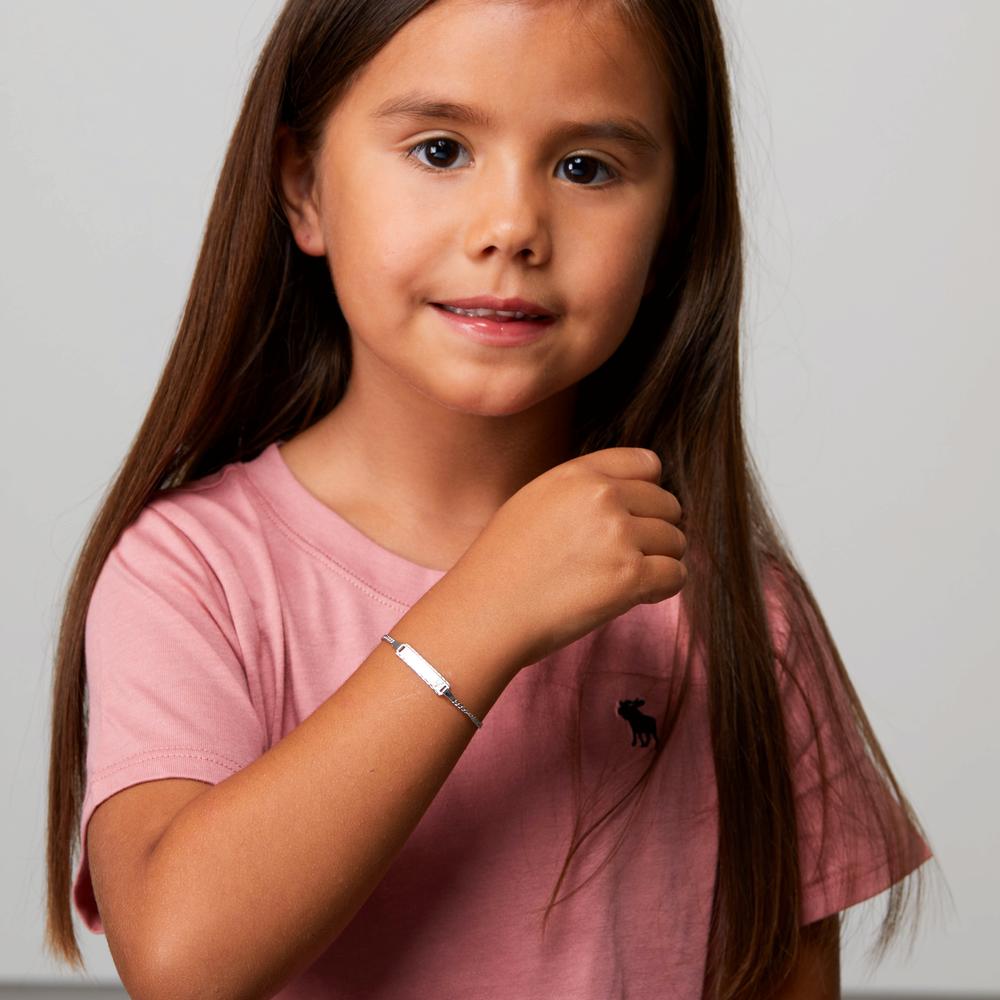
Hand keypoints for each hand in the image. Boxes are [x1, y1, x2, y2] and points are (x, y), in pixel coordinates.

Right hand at [448, 448, 686, 670]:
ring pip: (675, 541)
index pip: (647, 463)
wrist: (484, 611)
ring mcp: (618, 536)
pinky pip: (675, 575)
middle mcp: (602, 497)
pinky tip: (636, 596)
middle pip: (667, 505)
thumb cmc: (502, 566)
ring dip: (660, 562)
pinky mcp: (630, 577)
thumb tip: (629, 499)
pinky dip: (663, 588)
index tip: (637, 516)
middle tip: (628, 557)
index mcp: (577, 474)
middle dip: (656, 531)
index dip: (649, 492)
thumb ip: (581, 492)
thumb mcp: (534, 502)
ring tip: (625, 580)